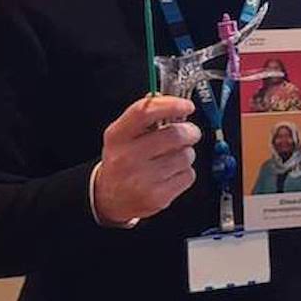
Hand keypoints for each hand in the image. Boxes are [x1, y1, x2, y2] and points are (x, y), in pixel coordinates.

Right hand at [93, 96, 198, 227]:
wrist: (110, 199)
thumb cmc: (122, 162)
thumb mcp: (122, 136)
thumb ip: (144, 117)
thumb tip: (170, 100)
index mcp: (117, 137)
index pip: (145, 112)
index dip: (171, 105)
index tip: (187, 105)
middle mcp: (127, 157)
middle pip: (175, 134)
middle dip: (190, 131)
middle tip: (189, 132)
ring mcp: (142, 179)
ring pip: (185, 155)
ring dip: (186, 154)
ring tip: (172, 158)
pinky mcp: (157, 197)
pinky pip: (188, 175)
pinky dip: (185, 173)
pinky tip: (170, 174)